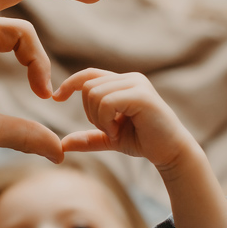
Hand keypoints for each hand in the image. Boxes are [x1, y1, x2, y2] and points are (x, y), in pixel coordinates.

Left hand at [53, 69, 196, 170]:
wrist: (170, 153)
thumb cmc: (143, 142)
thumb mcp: (109, 139)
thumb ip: (88, 138)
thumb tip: (62, 145)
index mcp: (122, 83)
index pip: (89, 74)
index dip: (70, 83)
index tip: (56, 98)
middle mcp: (130, 78)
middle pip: (88, 87)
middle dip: (89, 113)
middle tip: (108, 130)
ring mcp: (137, 84)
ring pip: (94, 94)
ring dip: (98, 119)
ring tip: (114, 131)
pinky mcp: (141, 95)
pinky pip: (106, 102)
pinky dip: (105, 121)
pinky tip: (117, 131)